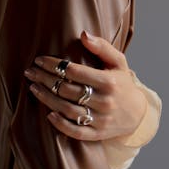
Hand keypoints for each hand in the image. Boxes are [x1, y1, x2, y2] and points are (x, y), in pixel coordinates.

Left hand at [24, 30, 146, 141]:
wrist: (138, 114)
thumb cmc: (123, 84)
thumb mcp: (118, 62)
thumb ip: (102, 47)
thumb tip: (83, 34)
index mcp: (109, 82)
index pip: (74, 72)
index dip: (54, 65)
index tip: (39, 60)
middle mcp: (105, 102)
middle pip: (67, 90)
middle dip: (46, 80)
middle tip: (30, 73)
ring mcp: (100, 120)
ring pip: (68, 109)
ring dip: (47, 99)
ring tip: (34, 88)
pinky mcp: (97, 134)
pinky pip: (76, 131)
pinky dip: (61, 124)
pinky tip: (49, 114)